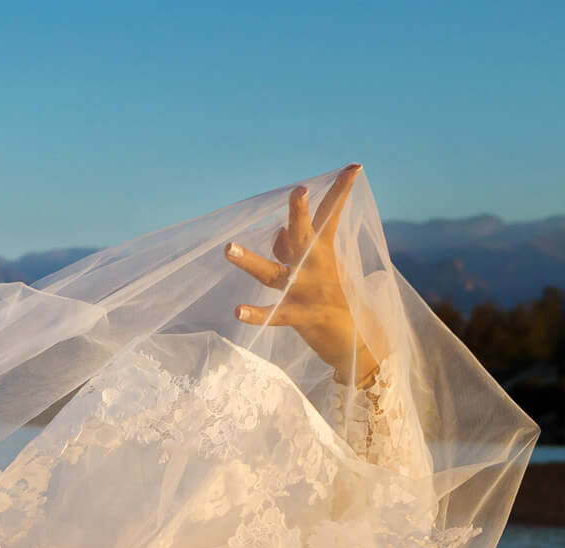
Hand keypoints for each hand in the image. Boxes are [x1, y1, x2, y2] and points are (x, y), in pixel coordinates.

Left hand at [225, 164, 380, 384]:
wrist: (356, 343)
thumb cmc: (330, 300)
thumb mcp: (315, 271)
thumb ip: (293, 250)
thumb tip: (276, 232)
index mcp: (321, 254)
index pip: (330, 217)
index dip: (340, 193)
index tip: (353, 167)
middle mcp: (315, 268)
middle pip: (305, 236)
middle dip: (300, 213)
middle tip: (298, 189)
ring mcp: (308, 292)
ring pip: (275, 273)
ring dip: (251, 261)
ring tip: (228, 248)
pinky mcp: (301, 317)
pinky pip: (275, 315)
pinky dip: (257, 314)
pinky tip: (237, 311)